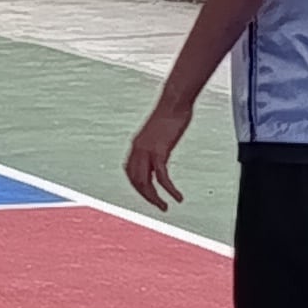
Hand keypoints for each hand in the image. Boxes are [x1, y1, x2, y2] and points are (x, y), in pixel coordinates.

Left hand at [123, 93, 192, 208]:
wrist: (174, 100)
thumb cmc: (170, 112)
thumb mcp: (159, 131)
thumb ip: (157, 144)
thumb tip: (160, 152)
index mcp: (136, 145)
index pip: (130, 172)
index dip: (138, 186)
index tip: (149, 194)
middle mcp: (137, 149)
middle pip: (136, 180)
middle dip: (146, 196)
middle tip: (159, 206)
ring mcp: (147, 150)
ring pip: (145, 182)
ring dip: (155, 198)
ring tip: (165, 207)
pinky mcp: (160, 151)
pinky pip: (161, 177)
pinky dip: (169, 190)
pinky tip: (177, 197)